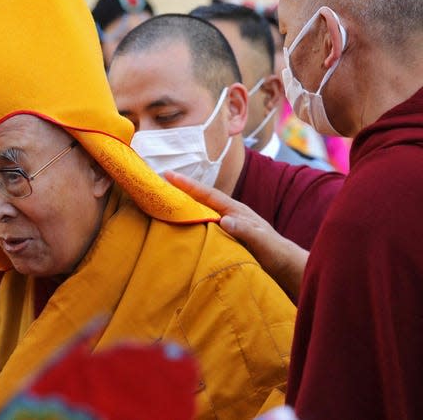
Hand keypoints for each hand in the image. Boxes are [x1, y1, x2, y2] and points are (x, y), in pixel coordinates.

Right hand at [165, 171, 306, 297]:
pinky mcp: (224, 238)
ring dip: (182, 206)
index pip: (208, 194)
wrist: (286, 268)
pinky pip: (201, 226)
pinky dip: (188, 222)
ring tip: (161, 202)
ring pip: (200, 212)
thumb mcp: (263, 242)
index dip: (188, 185)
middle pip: (200, 199)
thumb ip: (246, 231)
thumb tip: (224, 220)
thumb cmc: (277, 254)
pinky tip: (177, 226)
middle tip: (157, 183)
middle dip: (180, 190)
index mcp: (236, 211)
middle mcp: (228, 215)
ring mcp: (226, 226)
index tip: (168, 174)